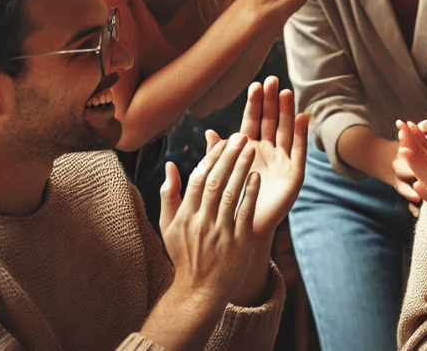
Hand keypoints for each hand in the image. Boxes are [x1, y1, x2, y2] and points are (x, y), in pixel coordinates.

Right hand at [158, 134, 262, 309]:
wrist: (199, 291)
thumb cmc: (185, 255)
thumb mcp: (169, 227)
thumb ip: (169, 195)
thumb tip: (172, 165)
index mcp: (184, 216)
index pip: (197, 179)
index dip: (211, 157)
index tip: (222, 140)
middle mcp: (201, 222)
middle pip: (215, 182)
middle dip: (228, 156)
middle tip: (241, 136)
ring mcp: (220, 232)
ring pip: (231, 194)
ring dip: (241, 169)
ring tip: (251, 148)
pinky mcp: (238, 242)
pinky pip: (245, 212)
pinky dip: (251, 193)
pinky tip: (257, 176)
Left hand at [208, 76, 307, 240]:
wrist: (240, 232)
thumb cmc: (227, 206)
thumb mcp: (218, 177)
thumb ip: (216, 155)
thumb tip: (208, 132)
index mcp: (248, 150)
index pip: (252, 122)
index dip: (254, 104)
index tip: (255, 85)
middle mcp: (268, 153)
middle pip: (271, 121)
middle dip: (272, 101)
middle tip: (273, 80)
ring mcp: (283, 162)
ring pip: (286, 132)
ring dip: (288, 112)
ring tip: (287, 93)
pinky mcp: (294, 175)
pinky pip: (299, 151)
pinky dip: (302, 134)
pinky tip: (303, 118)